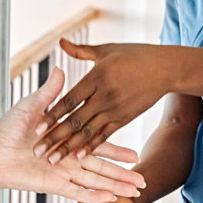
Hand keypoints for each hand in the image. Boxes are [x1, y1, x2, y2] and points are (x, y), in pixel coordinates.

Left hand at [0, 68, 144, 202]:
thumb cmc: (7, 130)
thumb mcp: (32, 105)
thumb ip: (51, 92)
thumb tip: (62, 69)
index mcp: (67, 140)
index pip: (98, 143)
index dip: (117, 148)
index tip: (135, 152)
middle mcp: (68, 158)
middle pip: (102, 166)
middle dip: (123, 172)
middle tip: (142, 176)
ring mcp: (62, 172)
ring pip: (95, 180)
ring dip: (115, 186)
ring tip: (135, 191)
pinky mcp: (52, 183)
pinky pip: (77, 191)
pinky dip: (94, 196)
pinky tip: (110, 199)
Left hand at [32, 39, 170, 164]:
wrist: (166, 68)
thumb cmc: (135, 55)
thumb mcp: (106, 50)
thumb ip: (81, 51)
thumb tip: (60, 42)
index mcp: (97, 77)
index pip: (69, 100)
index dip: (52, 114)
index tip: (36, 127)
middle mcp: (105, 96)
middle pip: (74, 120)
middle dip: (54, 137)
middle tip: (36, 150)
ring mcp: (115, 110)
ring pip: (88, 132)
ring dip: (69, 148)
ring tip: (53, 160)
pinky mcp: (124, 119)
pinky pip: (105, 135)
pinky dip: (91, 147)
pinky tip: (79, 156)